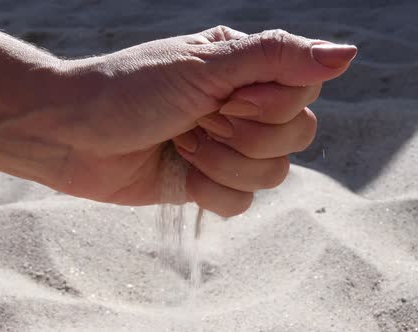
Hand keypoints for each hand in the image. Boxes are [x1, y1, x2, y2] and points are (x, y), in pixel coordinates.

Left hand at [4, 26, 356, 215]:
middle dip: (245, 135)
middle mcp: (243, 106)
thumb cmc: (129, 90)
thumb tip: (347, 51)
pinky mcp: (207, 182)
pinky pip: (243, 202)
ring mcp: (227, 147)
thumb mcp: (203, 66)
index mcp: (246, 68)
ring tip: (182, 143)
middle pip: (297, 135)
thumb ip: (276, 58)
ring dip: (223, 163)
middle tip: (199, 119)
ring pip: (274, 174)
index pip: (305, 89)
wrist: (71, 134)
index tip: (223, 98)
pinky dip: (210, 190)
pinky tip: (179, 170)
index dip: (270, 104)